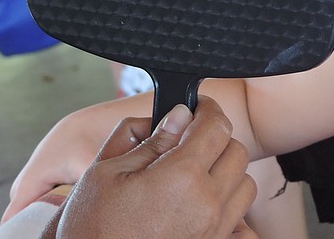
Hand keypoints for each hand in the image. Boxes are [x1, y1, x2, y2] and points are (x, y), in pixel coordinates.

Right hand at [49, 97, 256, 238]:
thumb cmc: (90, 229)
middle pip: (236, 151)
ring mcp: (214, 228)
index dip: (207, 109)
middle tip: (189, 141)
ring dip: (225, 170)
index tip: (198, 107)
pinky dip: (227, 200)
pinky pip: (239, 213)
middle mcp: (206, 203)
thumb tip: (180, 115)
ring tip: (193, 173)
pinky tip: (199, 201)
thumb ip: (151, 140)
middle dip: (216, 139)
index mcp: (180, 177)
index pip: (216, 126)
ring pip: (243, 181)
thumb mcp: (106, 173)